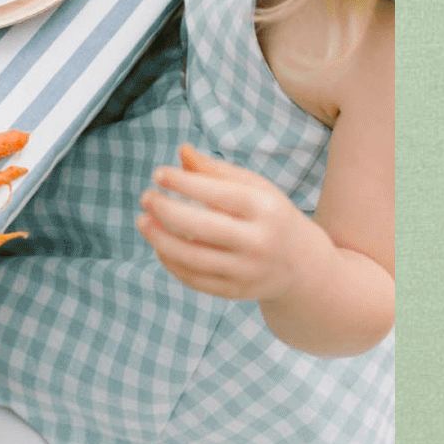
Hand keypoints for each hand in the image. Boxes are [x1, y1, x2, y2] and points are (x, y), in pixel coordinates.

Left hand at [137, 144, 328, 300]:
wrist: (301, 264)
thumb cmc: (270, 214)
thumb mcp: (254, 187)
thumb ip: (217, 170)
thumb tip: (181, 151)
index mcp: (265, 208)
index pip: (217, 192)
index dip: (184, 182)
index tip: (158, 173)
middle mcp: (258, 241)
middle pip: (201, 226)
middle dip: (166, 210)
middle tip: (145, 197)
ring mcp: (247, 271)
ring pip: (192, 257)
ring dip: (160, 239)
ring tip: (142, 222)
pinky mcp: (235, 292)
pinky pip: (194, 279)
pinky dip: (171, 262)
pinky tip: (159, 246)